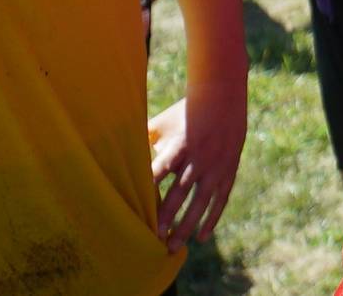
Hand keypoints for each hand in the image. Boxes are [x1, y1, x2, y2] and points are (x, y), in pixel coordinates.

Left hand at [148, 82, 246, 251]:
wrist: (223, 97)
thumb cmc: (185, 111)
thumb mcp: (162, 123)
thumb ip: (143, 142)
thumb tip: (115, 154)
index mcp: (179, 146)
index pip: (160, 171)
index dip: (150, 190)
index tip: (138, 210)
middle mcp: (198, 159)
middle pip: (180, 192)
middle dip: (167, 216)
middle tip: (155, 238)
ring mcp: (216, 166)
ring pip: (201, 201)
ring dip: (187, 225)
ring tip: (174, 245)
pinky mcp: (228, 171)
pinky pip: (220, 199)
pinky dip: (212, 219)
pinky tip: (202, 237)